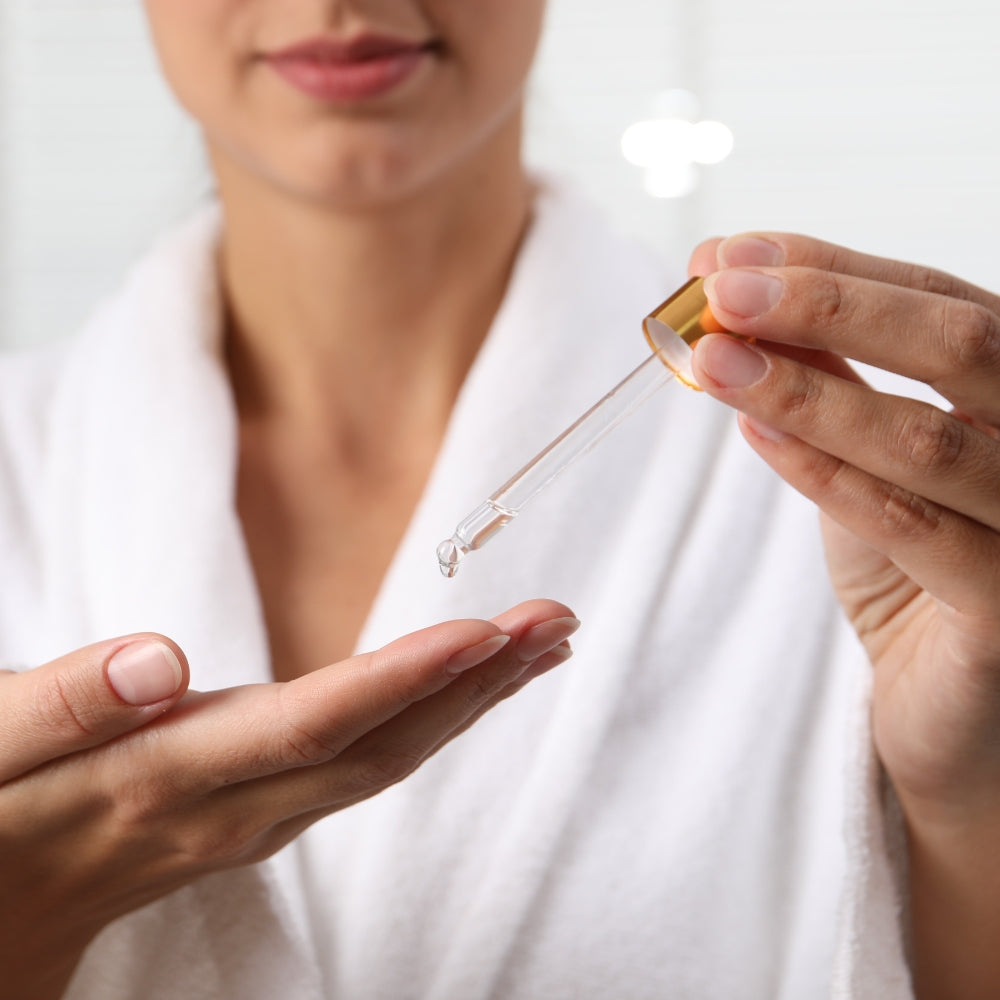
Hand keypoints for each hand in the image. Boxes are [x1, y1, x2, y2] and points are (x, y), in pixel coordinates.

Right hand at [0, 600, 577, 999]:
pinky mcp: (254, 818)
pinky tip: (460, 691)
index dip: (406, 681)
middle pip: (381, 748)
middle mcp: (229, 809)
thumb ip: (58, 710)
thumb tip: (156, 659)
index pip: (313, 727)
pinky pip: (359, 770)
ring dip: (468, 702)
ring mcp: (252, 822)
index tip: (488, 634)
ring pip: (383, 763)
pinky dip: (424, 721)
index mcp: (164, 782)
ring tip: (536, 644)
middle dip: (477, 685)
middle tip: (556, 621)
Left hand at [687, 233, 999, 996]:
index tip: (728, 256)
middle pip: (959, 343)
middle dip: (828, 304)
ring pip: (929, 438)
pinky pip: (915, 531)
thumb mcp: (868, 453)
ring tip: (714, 357)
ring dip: (807, 390)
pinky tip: (756, 435)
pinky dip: (828, 475)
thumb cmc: (915, 567)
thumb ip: (828, 377)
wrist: (950, 697)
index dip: (829, 269)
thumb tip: (739, 298)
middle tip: (721, 289)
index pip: (936, 299)